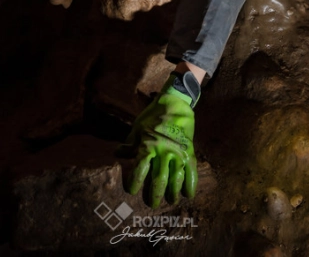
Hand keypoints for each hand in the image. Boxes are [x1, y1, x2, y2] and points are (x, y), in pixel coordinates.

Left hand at [124, 72, 198, 207]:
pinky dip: (191, 184)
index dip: (135, 182)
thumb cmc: (153, 116)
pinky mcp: (189, 151)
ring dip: (173, 192)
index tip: (132, 191)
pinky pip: (192, 171)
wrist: (175, 104)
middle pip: (159, 179)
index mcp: (149, 146)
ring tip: (171, 200)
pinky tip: (189, 194)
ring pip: (176, 178)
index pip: (140, 169)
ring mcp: (178, 152)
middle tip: (153, 204)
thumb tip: (117, 154)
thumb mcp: (138, 128)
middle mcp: (164, 151)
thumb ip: (130, 144)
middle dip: (155, 193)